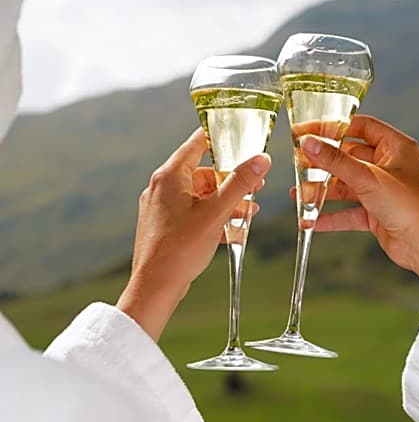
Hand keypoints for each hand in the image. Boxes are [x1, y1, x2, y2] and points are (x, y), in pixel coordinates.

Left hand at [117, 129, 270, 340]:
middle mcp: (161, 187)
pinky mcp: (164, 226)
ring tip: (249, 210)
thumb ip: (240, 184)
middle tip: (255, 184)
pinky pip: (192, 213)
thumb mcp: (217, 212)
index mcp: (170, 176)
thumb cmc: (180, 249)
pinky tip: (233, 230)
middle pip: (202, 172)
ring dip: (225, 201)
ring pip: (199, 195)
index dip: (220, 137)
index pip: (197, 143)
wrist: (155, 287)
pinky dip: (212, 216)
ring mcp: (161, 207)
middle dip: (231, 180)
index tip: (240, 135)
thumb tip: (261, 159)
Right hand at [300, 114, 418, 287]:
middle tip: (298, 164)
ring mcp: (383, 191)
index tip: (307, 131)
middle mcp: (390, 166)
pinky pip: (349, 211)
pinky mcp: (377, 214)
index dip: (333, 127)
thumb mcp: (367, 178)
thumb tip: (309, 143)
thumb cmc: (410, 206)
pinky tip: (311, 220)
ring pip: (347, 185)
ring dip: (323, 191)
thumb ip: (335, 161)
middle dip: (323, 164)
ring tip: (299, 195)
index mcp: (396, 147)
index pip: (361, 127)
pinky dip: (331, 216)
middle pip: (349, 157)